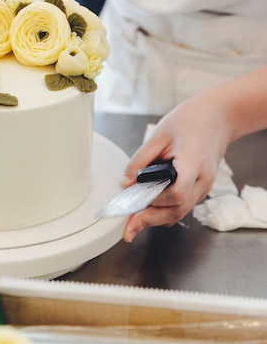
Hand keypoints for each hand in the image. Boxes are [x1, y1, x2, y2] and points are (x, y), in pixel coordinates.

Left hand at [120, 92, 231, 241]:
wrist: (217, 117)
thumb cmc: (190, 121)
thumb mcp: (158, 135)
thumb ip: (140, 160)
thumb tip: (125, 183)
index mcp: (193, 162)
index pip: (177, 193)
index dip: (154, 201)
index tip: (134, 203)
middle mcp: (203, 179)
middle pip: (177, 209)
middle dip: (151, 219)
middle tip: (129, 225)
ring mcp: (205, 186)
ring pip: (180, 212)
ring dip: (157, 218)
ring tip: (134, 219)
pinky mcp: (201, 188)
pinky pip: (183, 206)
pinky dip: (166, 211)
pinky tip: (149, 209)